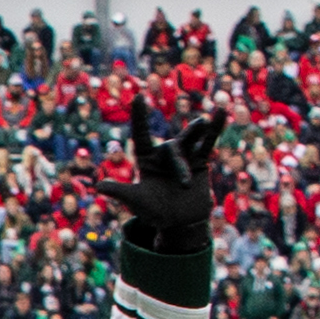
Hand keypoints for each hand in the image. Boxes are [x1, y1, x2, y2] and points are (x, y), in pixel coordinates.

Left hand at [92, 102, 224, 254]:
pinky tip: (222, 113)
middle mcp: (164, 154)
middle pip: (172, 149)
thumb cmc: (154, 211)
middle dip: (180, 166)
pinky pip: (208, 142)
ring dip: (198, 130)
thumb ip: (120, 192)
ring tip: (206, 121)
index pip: (141, 135)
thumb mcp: (136, 201)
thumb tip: (97, 186)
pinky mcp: (201, 161)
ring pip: (190, 139)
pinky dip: (216, 129)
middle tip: (185, 184)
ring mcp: (184, 156)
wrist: (180, 222)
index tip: (138, 96)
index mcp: (146, 160)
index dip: (139, 117)